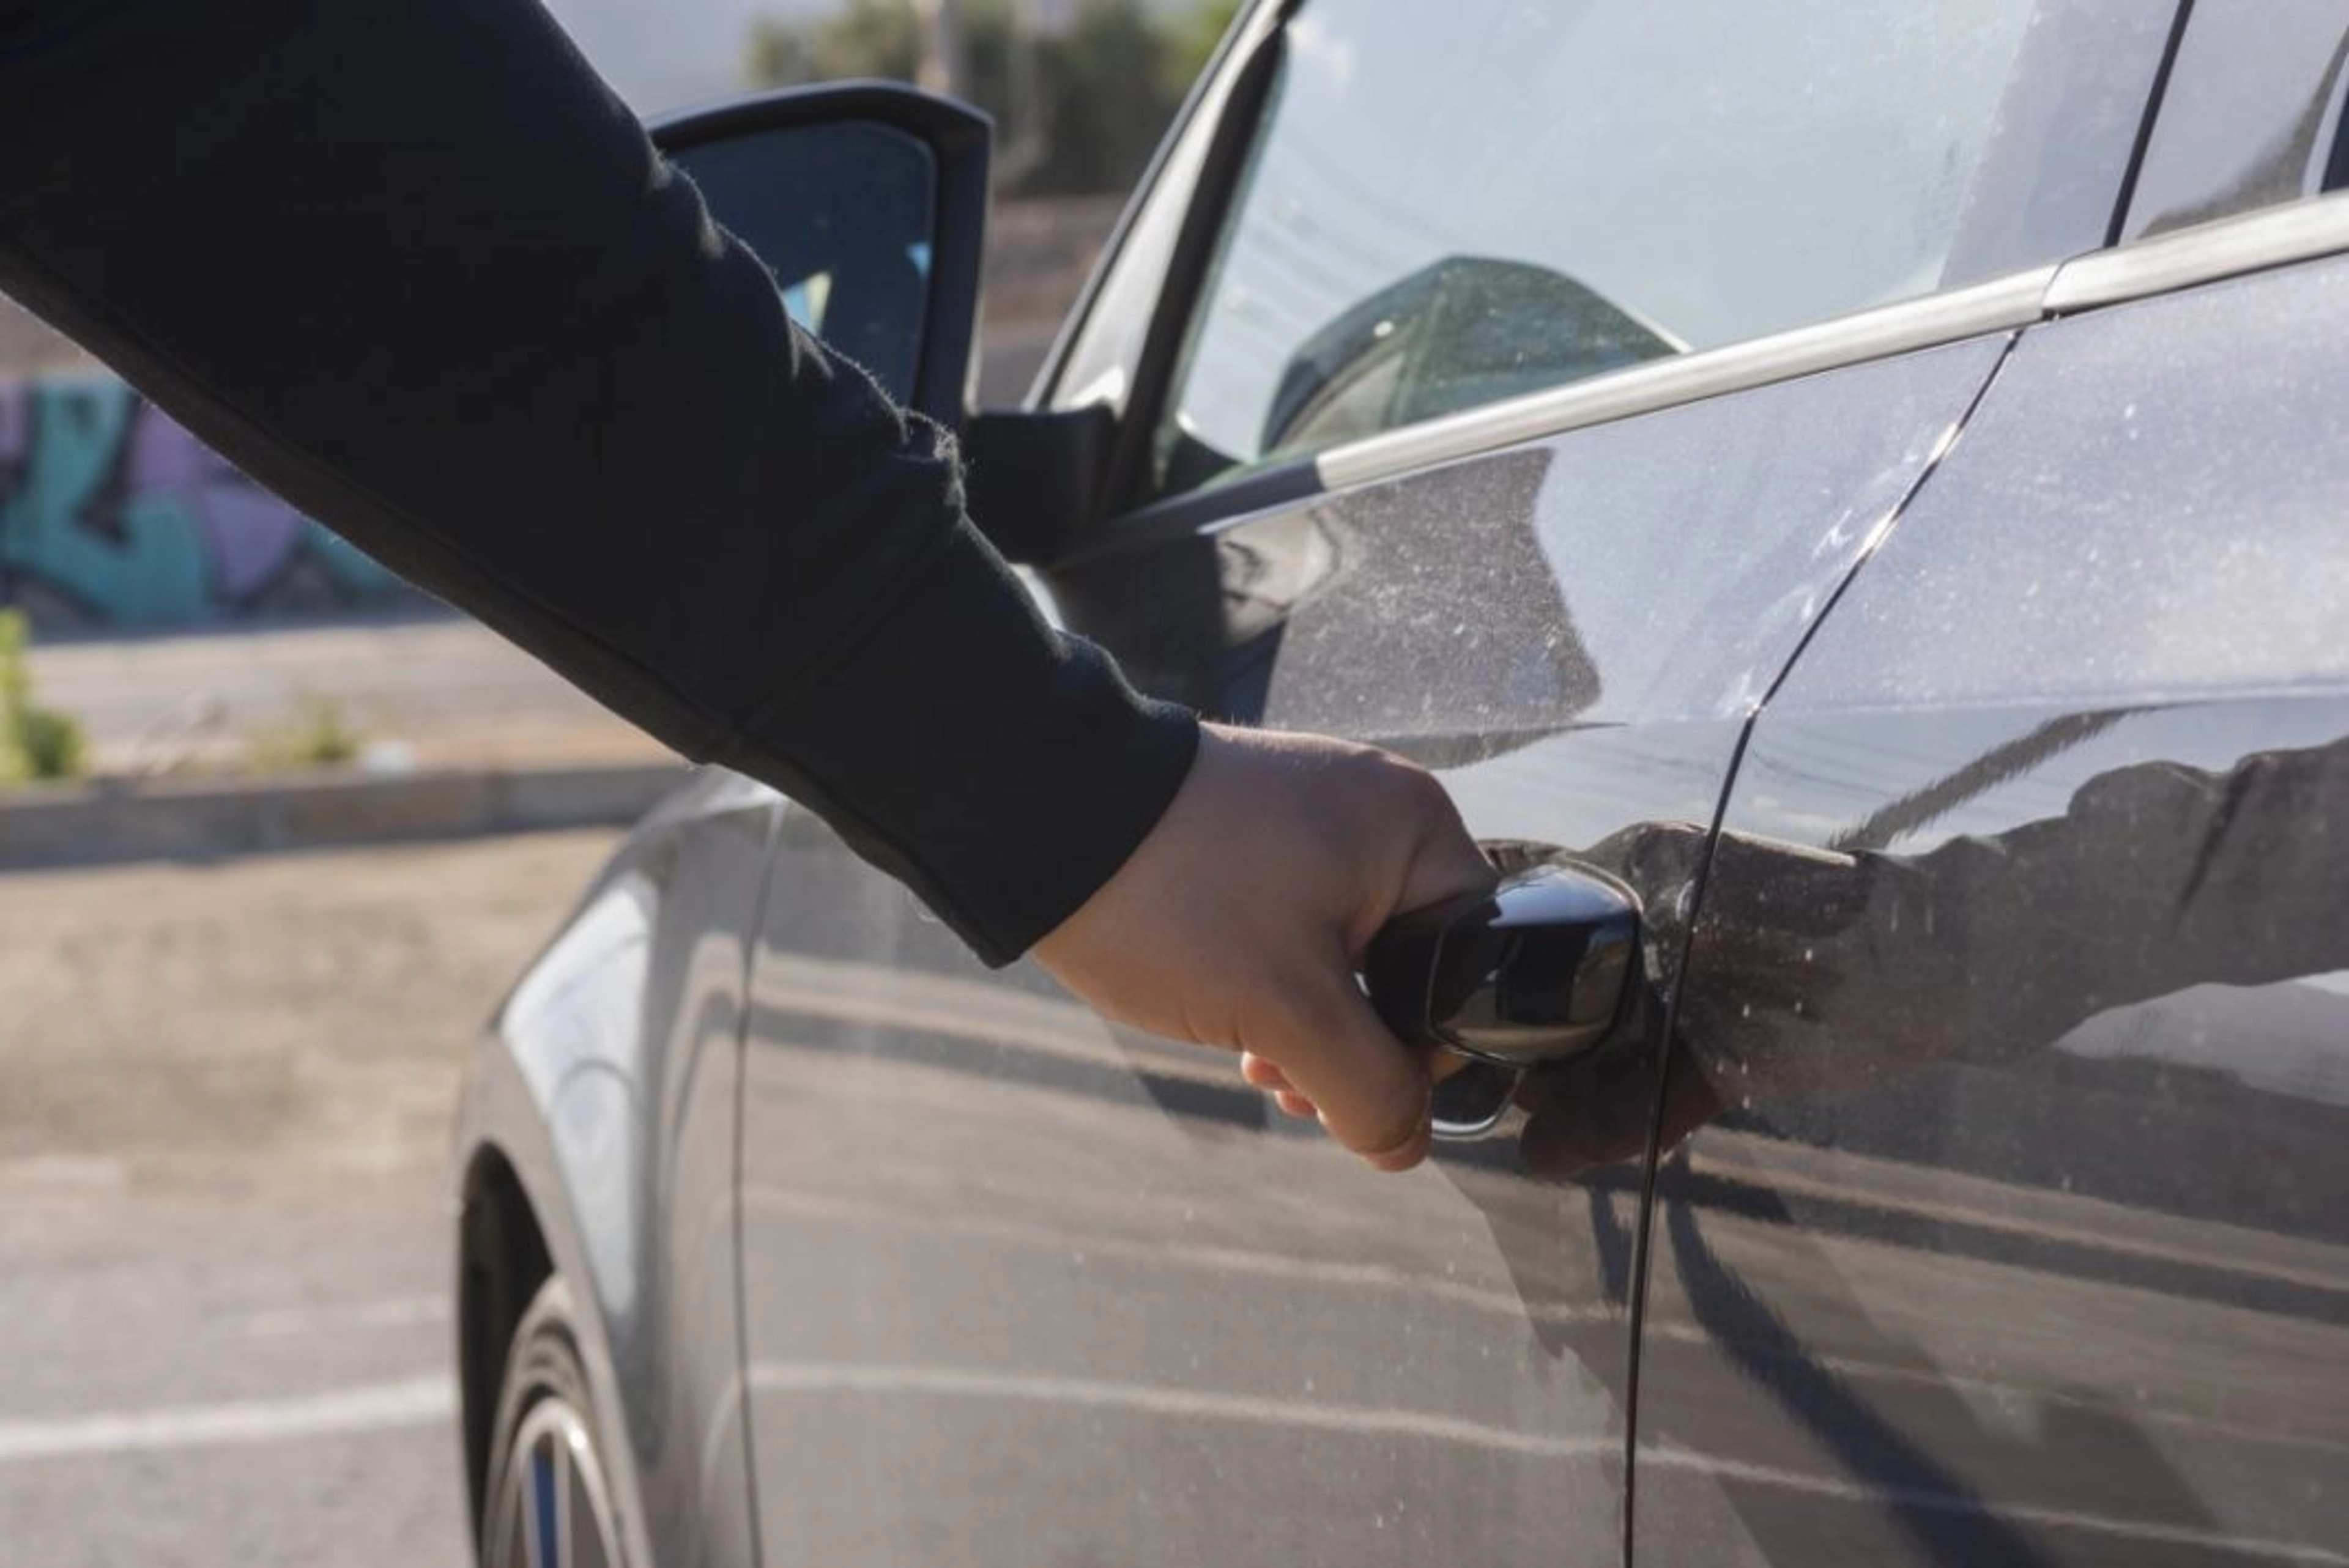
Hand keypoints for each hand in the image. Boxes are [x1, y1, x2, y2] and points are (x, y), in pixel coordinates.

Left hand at [1032, 722, 1494, 1169]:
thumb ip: (1366, 1088)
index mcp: (1414, 828)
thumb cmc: (1177, 899)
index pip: (1474, 962)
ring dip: (1309, 1031)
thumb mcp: (1287, 1011)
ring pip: (1346, 961)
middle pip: (1408, 968)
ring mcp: (1310, 821)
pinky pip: (1296, 932)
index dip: (1430, 1048)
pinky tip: (1236, 1033)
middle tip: (1296, 1088)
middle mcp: (1374, 813)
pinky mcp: (1253, 838)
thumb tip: (1407, 1146)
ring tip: (1257, 1065)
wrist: (1039, 817)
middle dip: (1356, 1047)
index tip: (1364, 1090)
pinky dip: (1273, 989)